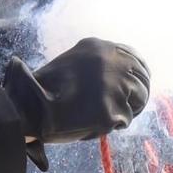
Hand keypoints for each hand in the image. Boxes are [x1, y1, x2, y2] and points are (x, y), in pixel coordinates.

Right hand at [3, 39, 150, 159]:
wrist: (30, 108)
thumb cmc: (46, 89)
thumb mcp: (74, 63)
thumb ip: (98, 66)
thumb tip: (121, 75)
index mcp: (99, 46)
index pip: (134, 58)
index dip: (139, 74)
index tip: (139, 85)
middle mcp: (111, 62)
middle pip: (142, 79)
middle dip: (138, 94)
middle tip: (131, 106)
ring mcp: (113, 86)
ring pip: (137, 100)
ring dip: (126, 109)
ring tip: (107, 116)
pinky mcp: (112, 111)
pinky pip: (124, 120)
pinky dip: (113, 125)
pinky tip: (95, 123)